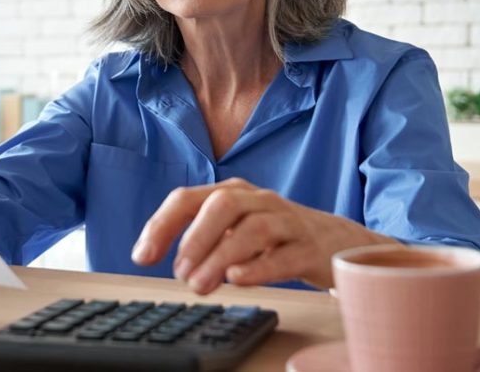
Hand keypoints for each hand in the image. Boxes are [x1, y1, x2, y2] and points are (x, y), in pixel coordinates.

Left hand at [131, 178, 396, 293]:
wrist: (337, 242)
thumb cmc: (277, 236)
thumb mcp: (236, 229)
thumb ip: (204, 239)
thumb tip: (170, 261)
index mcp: (233, 193)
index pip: (188, 198)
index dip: (161, 225)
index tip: (142, 256)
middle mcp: (259, 201)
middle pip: (223, 204)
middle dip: (195, 237)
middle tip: (179, 272)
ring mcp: (287, 222)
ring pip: (253, 229)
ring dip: (221, 256)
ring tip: (201, 285)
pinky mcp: (310, 248)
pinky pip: (285, 254)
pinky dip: (259, 267)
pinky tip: (238, 279)